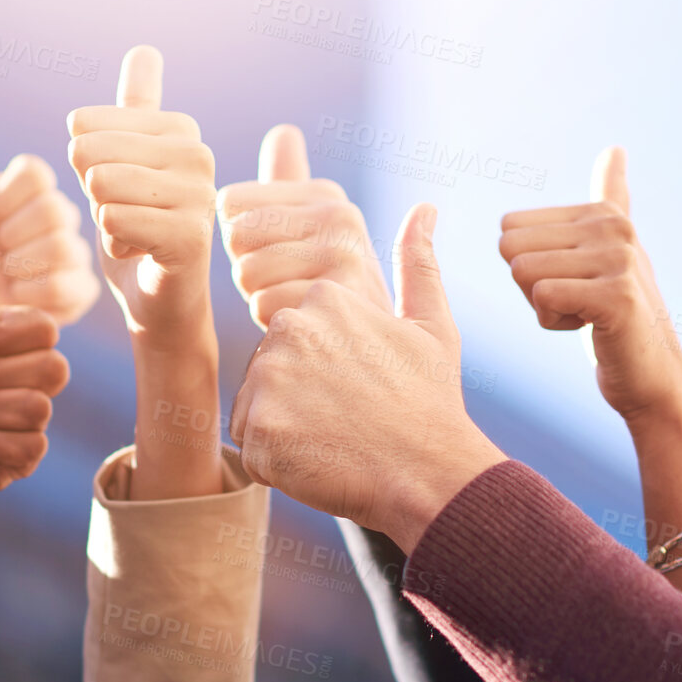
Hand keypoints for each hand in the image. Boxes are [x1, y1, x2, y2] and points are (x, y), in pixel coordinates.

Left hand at [0, 90, 99, 325]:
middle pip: (57, 209)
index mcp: (16, 196)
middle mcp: (46, 224)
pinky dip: (41, 295)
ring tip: (0, 285)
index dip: (9, 199)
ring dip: (25, 269)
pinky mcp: (75, 300)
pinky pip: (77, 285)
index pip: (37, 173)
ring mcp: (65, 262)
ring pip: (68, 246)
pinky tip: (16, 304)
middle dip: (15, 238)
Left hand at [66, 46, 216, 348]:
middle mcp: (199, 154)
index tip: (118, 191)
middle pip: (92, 154)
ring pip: (102, 186)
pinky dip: (115, 244)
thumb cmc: (136, 231)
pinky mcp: (191, 235)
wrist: (159, 302)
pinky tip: (141, 254)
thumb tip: (146, 50)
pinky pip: (115, 220)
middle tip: (124, 216)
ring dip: (103, 220)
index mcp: (180, 130)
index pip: (88, 126)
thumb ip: (135, 109)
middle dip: (91, 194)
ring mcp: (200, 194)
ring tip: (134, 234)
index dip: (83, 165)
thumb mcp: (123, 162)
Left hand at [217, 124, 391, 328]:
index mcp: (326, 194)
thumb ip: (291, 185)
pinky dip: (272, 327)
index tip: (279, 260)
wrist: (366, 355)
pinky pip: (262, 305)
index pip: (230, 203)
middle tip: (287, 288)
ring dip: (260, 299)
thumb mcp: (315, 234)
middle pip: (236, 236)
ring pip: (246, 272)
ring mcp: (344, 255)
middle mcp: (342, 215)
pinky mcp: (335, 298)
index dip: (241, 241)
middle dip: (248, 270)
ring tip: (297, 307)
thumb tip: (284, 132)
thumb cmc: (326, 296)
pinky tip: (302, 328)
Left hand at [230, 203, 503, 552]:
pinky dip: (276, 462)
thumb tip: (424, 208)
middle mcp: (290, 327)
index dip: (321, 373)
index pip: (291, 337)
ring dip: (285, 430)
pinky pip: (250, 445)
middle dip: (295, 399)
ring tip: (334, 439)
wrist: (430, 473)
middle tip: (345, 419)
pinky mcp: (258, 426)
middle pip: (268, 369)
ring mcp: (270, 376)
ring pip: (255, 407)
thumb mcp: (432, 326)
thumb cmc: (431, 403)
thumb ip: (417, 265)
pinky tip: (319, 460)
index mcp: (324, 297)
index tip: (355, 390)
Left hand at [498, 147, 681, 423]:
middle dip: (531, 287)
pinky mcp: (616, 295)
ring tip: (587, 314)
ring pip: (523, 273)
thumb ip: (612, 198)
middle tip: (577, 303)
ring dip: (544, 307)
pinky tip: (591, 327)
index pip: (509, 229)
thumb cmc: (618, 316)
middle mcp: (612, 226)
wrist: (651, 377)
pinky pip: (543, 297)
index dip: (529, 266)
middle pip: (511, 249)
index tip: (573, 283)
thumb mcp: (609, 250)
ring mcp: (617, 258)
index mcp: (602, 212)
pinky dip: (554, 323)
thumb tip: (615, 147)